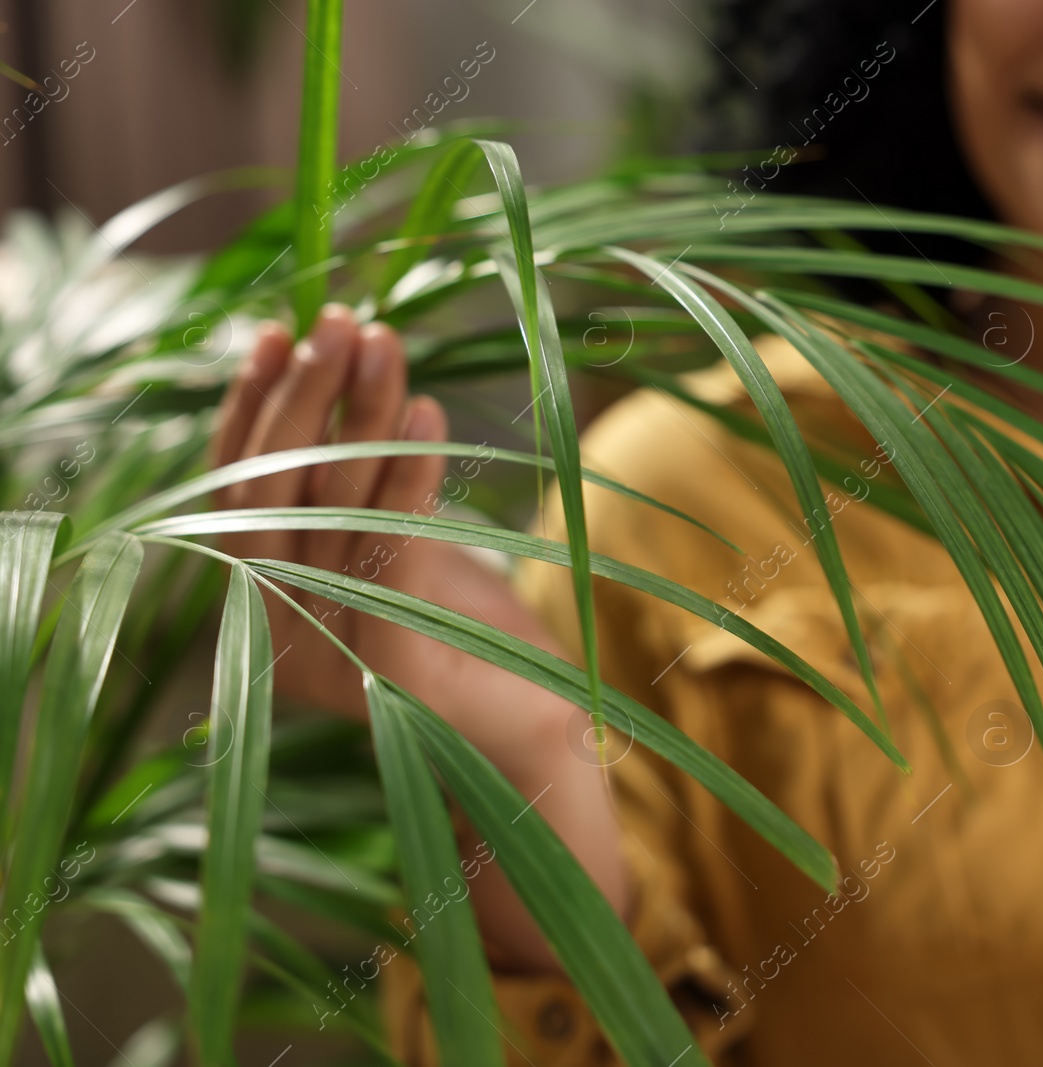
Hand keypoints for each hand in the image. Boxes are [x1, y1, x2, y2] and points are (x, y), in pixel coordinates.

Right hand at [211, 304, 628, 967]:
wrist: (533, 747)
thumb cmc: (470, 643)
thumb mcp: (405, 554)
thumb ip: (363, 492)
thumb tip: (357, 379)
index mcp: (266, 603)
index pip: (238, 488)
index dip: (253, 408)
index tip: (280, 330)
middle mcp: (274, 632)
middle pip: (273, 491)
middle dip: (304, 395)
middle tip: (342, 322)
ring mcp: (324, 656)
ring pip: (327, 511)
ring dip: (357, 417)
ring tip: (388, 345)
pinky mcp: (386, 669)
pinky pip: (388, 552)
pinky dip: (404, 476)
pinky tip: (427, 414)